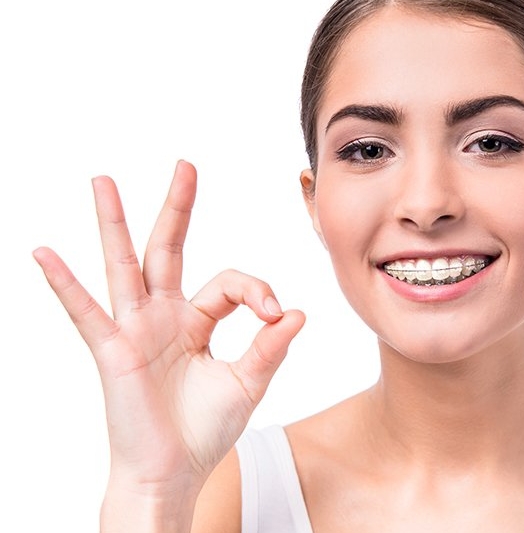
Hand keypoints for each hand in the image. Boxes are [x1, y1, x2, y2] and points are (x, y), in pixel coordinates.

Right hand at [34, 161, 303, 522]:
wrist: (173, 471)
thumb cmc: (205, 430)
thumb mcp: (248, 383)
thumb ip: (270, 347)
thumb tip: (298, 312)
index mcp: (196, 321)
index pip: (228, 282)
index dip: (256, 290)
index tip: (276, 313)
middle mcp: (163, 317)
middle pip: (170, 250)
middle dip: (178, 208)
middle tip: (186, 165)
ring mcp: (135, 329)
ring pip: (125, 265)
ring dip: (116, 222)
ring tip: (103, 181)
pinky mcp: (113, 351)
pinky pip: (86, 312)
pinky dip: (64, 284)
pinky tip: (45, 253)